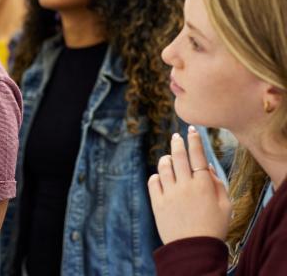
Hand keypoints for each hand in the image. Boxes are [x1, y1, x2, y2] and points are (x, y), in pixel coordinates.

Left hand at [148, 126, 231, 243]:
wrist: (194, 248)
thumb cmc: (213, 227)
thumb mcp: (225, 206)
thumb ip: (218, 185)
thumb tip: (208, 168)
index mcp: (204, 186)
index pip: (198, 156)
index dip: (195, 141)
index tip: (193, 130)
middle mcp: (185, 186)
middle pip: (179, 156)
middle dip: (178, 143)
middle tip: (177, 136)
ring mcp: (169, 193)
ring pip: (164, 167)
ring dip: (166, 159)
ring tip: (170, 158)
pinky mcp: (157, 202)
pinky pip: (153, 181)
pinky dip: (156, 176)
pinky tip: (161, 177)